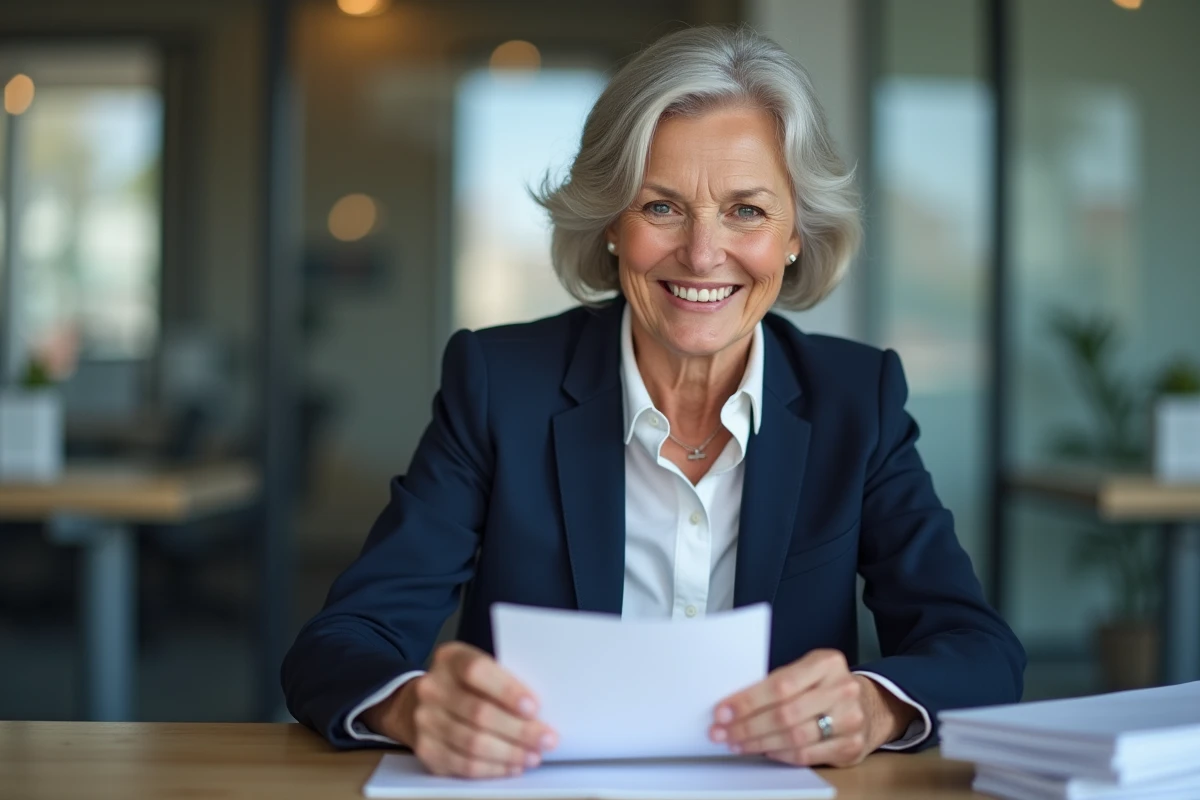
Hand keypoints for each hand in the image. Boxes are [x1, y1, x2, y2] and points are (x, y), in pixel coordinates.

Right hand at [361, 642, 557, 778]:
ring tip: (534, 755)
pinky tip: (512, 766)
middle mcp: (432, 688)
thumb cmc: (463, 685)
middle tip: (546, 739)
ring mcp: (425, 720)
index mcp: (450, 659)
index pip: (477, 671)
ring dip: (510, 753)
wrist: (415, 704)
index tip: (534, 707)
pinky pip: (463, 765)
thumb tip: (540, 710)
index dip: (507, 691)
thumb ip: (502, 681)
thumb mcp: (478, 669)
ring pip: (473, 743)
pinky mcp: (426, 749)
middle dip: (519, 730)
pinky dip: (493, 768)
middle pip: (479, 713)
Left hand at [709, 649, 915, 767]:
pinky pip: (806, 755)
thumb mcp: (808, 671)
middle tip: (722, 732)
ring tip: (737, 743)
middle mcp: (842, 690)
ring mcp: (850, 720)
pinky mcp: (850, 746)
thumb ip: (778, 682)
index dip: (748, 700)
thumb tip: (734, 703)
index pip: (780, 684)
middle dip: (747, 726)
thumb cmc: (826, 686)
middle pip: (785, 713)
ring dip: (758, 743)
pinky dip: (780, 755)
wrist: (871, 705)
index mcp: (827, 663)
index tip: (723, 710)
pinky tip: (763, 750)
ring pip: (794, 737)